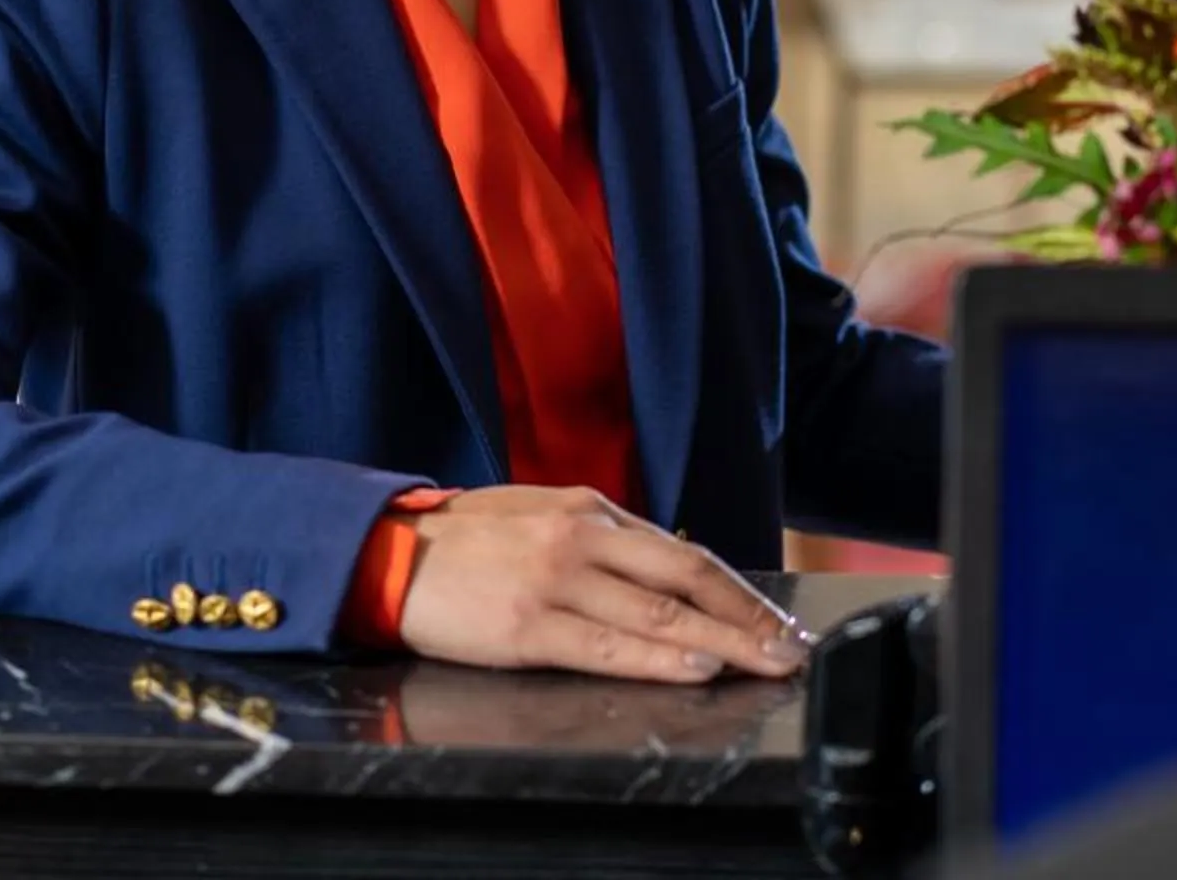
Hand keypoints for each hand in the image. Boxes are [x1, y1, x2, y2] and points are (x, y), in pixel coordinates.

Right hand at [392, 486, 810, 683]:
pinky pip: (608, 645)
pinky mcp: (528, 626)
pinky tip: (696, 666)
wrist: (384, 554)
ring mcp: (556, 581)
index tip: (777, 620)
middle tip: (792, 648)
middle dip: (749, 618)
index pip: (683, 553)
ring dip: (724, 642)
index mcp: (588, 510)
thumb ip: (599, 542)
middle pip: (687, 579)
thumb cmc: (462, 543)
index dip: (738, 590)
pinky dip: (659, 656)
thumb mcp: (538, 518)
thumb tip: (663, 571)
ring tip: (766, 663)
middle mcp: (582, 538)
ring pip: (659, 614)